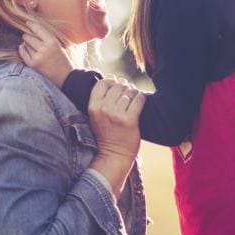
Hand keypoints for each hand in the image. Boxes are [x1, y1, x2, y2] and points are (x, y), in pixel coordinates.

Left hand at [19, 20, 72, 86]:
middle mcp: (44, 49)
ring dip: (27, 44)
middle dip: (28, 36)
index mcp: (53, 42)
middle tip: (29, 36)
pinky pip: (23, 53)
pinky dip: (23, 49)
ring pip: (25, 44)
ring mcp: (37, 57)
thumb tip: (31, 30)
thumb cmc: (62, 59)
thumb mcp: (58, 45)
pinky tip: (25, 48)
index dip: (31, 24)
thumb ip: (46, 38)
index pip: (38, 29)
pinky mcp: (32, 64)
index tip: (28, 22)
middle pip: (28, 37)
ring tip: (34, 47)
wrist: (65, 76)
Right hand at [88, 77, 145, 195]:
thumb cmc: (107, 133)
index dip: (112, 81)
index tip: (117, 86)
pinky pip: (139, 99)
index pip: (102, 82)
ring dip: (134, 93)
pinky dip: (141, 98)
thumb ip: (102, 99)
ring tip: (133, 100)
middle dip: (125, 87)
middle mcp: (104, 109)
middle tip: (128, 95)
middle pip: (118, 86)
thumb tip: (114, 79)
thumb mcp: (97, 116)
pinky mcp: (130, 120)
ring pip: (129, 91)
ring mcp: (117, 115)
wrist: (114, 154)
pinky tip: (140, 102)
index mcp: (93, 107)